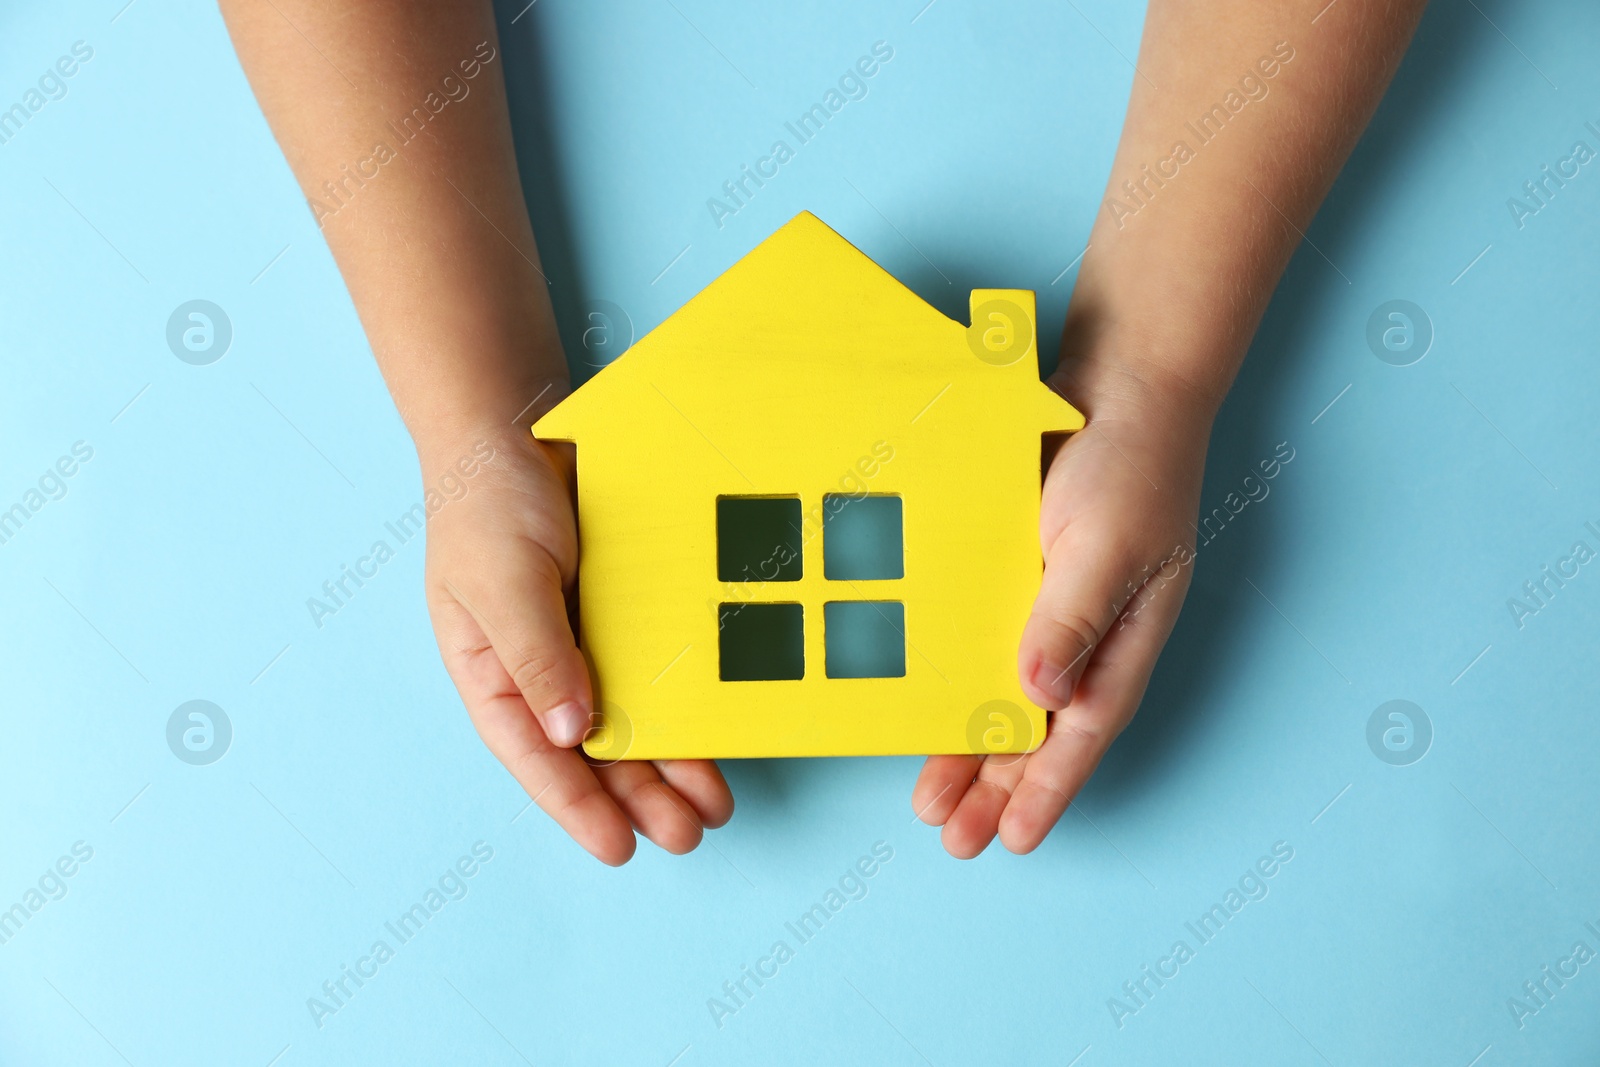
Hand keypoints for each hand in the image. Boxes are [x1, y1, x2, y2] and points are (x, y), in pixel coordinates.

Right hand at [422, 425, 732, 864]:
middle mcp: (545, 672)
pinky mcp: (632, 619)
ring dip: (672, 767)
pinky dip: (688, 707)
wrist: (524, 430)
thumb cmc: (489, 504)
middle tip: (687, 836)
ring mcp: (591, 646)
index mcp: (493, 675)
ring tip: (713, 809)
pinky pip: (663, 673)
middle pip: (593, 752)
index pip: (533, 755)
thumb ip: (535, 654)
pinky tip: (719, 738)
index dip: (575, 805)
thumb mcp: (501, 580)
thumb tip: (568, 733)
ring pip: (635, 722)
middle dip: (640, 798)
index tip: (618, 848)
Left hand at [912, 367, 1210, 856]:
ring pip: (1001, 697)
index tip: (1014, 840)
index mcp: (1122, 637)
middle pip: (1038, 729)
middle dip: (998, 789)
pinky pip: (976, 643)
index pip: (1083, 731)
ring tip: (930, 802)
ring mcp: (1044, 606)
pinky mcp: (1008, 575)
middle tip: (953, 838)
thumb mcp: (1106, 542)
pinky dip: (952, 682)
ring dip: (970, 749)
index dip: (1048, 789)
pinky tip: (919, 711)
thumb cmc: (1129, 461)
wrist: (1117, 378)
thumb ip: (1072, 618)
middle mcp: (1083, 633)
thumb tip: (1040, 697)